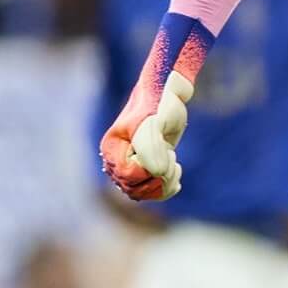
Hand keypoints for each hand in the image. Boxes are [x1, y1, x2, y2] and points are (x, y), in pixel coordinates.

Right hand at [99, 70, 193, 201]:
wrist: (168, 94)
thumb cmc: (158, 104)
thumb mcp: (153, 122)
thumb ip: (150, 149)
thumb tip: (156, 173)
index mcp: (111, 149)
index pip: (129, 176)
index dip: (150, 171)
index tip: (166, 152)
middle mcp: (116, 160)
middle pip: (134, 189)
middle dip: (158, 179)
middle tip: (173, 157)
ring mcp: (130, 165)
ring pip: (142, 193)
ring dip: (163, 184)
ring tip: (174, 164)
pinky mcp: (144, 168)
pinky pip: (150, 191)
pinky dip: (165, 188)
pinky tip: (176, 176)